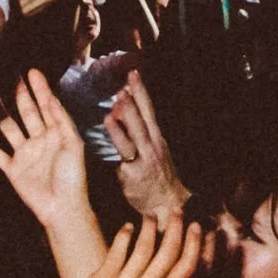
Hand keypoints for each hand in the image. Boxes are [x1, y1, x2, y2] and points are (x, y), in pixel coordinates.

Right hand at [0, 68, 88, 231]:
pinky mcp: (13, 169)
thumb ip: (62, 122)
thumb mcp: (73, 145)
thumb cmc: (72, 177)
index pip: (47, 106)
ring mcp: (25, 154)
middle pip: (27, 112)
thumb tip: (52, 98)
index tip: (31, 71)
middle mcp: (39, 140)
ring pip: (9, 128)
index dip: (40, 89)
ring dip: (0, 112)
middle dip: (20, 93)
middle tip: (10, 75)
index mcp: (56, 134)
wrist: (62, 207)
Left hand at [61, 212, 203, 277]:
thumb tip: (167, 251)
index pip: (187, 269)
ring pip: (144, 249)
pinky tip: (127, 226)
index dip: (195, 245)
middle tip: (175, 210)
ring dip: (149, 227)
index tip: (196, 226)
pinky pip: (117, 253)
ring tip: (149, 215)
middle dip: (175, 228)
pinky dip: (124, 236)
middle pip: (169, 254)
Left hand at [105, 71, 190, 220]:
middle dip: (133, 106)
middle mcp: (151, 147)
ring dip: (122, 129)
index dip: (141, 91)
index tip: (133, 73)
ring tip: (111, 114)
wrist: (168, 204)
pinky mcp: (132, 177)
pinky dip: (117, 154)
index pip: (148, 109)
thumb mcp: (153, 147)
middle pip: (141, 123)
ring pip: (132, 142)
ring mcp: (142, 162)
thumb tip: (120, 106)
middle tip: (123, 89)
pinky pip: (123, 163)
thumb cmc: (156, 173)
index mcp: (156, 137)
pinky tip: (109, 146)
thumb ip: (138, 128)